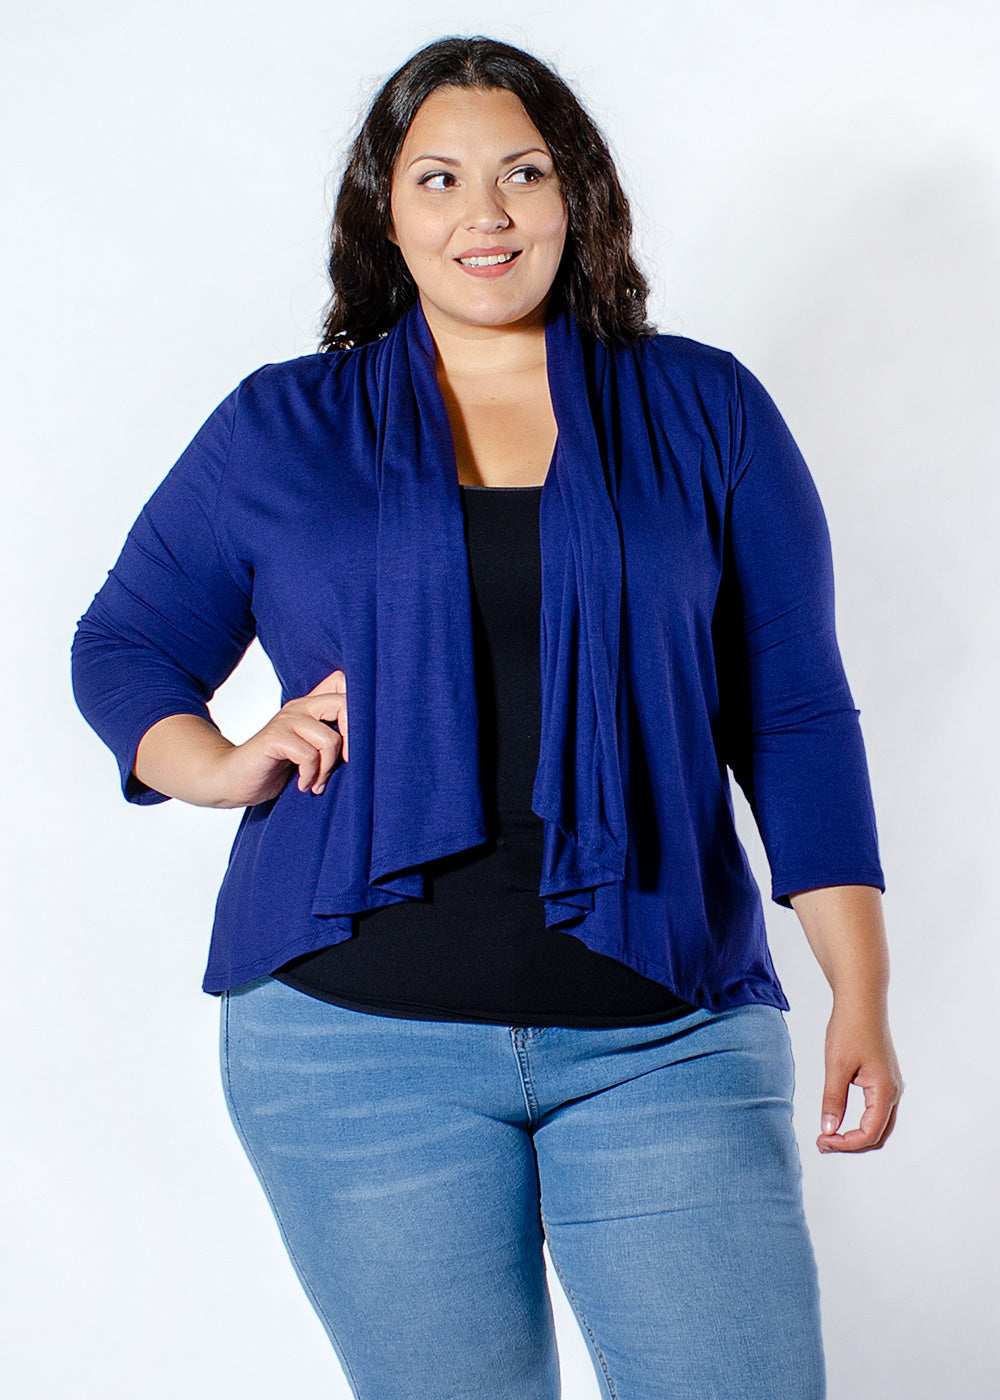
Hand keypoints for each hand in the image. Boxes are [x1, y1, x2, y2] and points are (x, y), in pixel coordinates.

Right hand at [211, 669, 348, 806]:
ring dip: (327, 769)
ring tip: (316, 782)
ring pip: (329, 739)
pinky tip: (303, 785)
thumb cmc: (275, 768)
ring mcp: (286, 720)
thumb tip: (369, 742)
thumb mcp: (309, 751)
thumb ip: (330, 739)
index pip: (343, 683)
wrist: (233, 779)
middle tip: (345, 764)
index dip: (360, 707)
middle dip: (352, 739)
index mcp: (310, 706)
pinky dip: (310, 776)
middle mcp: (300, 707)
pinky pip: (308, 755)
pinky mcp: (274, 738)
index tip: (357, 742)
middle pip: (344, 703)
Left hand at [817, 1001, 902, 1153]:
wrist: (862, 1001)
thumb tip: (828, 1129)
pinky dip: (860, 1121)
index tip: (823, 1141)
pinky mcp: (883, 1078)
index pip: (869, 1133)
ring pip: (879, 1123)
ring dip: (856, 1134)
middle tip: (823, 1144)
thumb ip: (833, 1099)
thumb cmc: (850, 1028)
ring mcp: (890, 1085)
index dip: (846, 1144)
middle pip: (878, 1134)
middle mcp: (893, 1091)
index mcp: (884, 1090)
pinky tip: (839, 1118)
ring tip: (829, 1135)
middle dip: (851, 1144)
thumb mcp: (836, 1065)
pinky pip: (876, 1110)